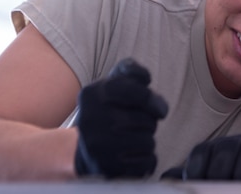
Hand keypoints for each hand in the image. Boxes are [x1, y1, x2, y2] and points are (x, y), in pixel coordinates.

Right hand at [74, 58, 167, 178]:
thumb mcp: (111, 85)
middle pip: (147, 119)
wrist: (82, 150)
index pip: (137, 92)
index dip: (153, 99)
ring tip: (133, 139)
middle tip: (137, 124)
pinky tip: (133, 155)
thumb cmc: (105, 111)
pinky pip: (147, 162)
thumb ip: (129, 71)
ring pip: (149, 141)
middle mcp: (92, 119)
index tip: (158, 108)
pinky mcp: (107, 168)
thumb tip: (144, 77)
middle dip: (148, 122)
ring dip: (147, 140)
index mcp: (93, 93)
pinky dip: (147, 160)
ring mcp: (98, 145)